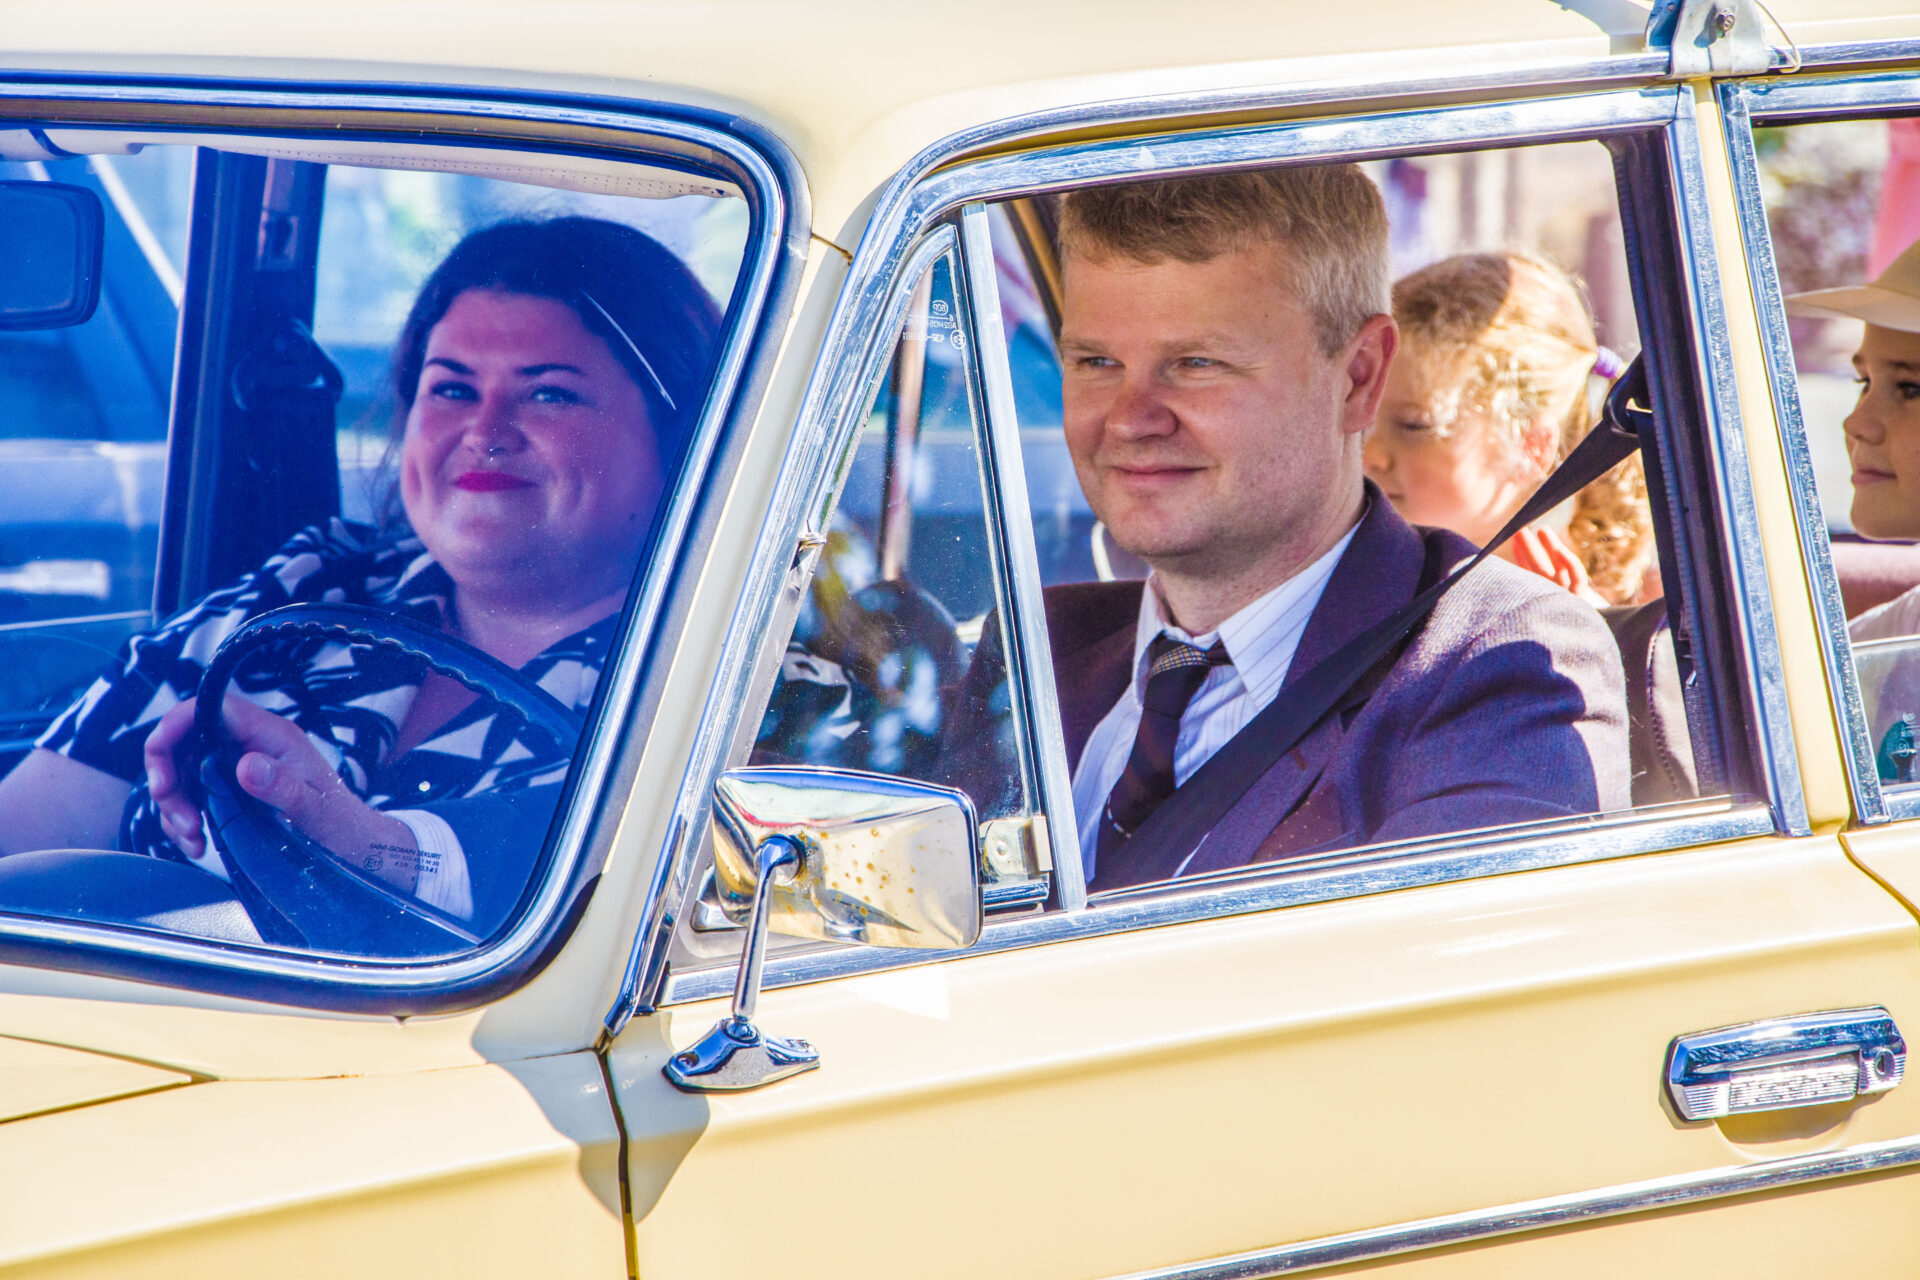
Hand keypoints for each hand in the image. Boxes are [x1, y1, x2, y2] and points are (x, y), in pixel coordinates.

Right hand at [144, 695, 421, 889]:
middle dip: (169, 780)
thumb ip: (284, 788)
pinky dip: (184, 821)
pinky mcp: (231, 790)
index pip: (207, 707)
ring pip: (181, 772)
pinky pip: (191, 797)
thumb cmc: (342, 824)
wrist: (354, 846)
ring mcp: (238, 766)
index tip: (162, 771)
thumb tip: (247, 765)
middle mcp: (251, 744)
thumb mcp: (317, 811)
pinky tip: (199, 844)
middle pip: (184, 741)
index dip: (173, 728)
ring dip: (175, 807)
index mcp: (271, 734)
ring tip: (195, 839)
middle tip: (183, 819)